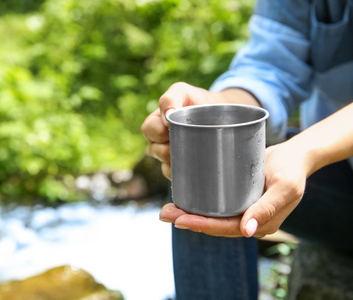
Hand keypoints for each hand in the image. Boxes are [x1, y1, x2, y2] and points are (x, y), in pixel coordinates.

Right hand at [141, 82, 257, 178]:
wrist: (220, 113)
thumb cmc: (197, 100)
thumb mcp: (183, 91)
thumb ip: (171, 98)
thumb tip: (167, 115)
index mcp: (155, 122)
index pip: (149, 130)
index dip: (160, 131)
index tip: (173, 126)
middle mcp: (159, 140)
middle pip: (153, 150)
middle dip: (167, 148)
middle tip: (184, 141)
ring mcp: (169, 155)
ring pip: (163, 164)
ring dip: (175, 161)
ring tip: (190, 153)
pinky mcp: (181, 166)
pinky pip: (174, 175)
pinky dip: (180, 173)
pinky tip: (191, 168)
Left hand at [160, 140, 307, 237]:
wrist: (295, 155)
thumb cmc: (292, 170)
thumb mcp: (285, 187)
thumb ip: (267, 208)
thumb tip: (246, 231)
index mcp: (260, 225)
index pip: (225, 229)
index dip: (201, 226)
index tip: (179, 221)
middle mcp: (248, 221)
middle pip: (213, 225)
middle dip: (187, 221)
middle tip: (164, 213)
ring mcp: (242, 209)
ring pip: (211, 216)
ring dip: (189, 213)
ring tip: (167, 208)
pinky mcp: (237, 197)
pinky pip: (215, 204)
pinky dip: (198, 203)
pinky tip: (182, 197)